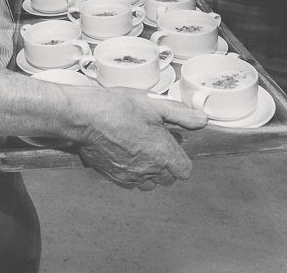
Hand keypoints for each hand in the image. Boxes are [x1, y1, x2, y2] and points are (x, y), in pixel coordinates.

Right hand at [72, 87, 208, 190]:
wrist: (83, 117)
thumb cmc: (117, 107)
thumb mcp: (153, 103)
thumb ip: (181, 114)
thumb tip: (202, 120)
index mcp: (163, 152)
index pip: (184, 170)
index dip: (181, 157)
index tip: (173, 144)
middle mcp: (149, 169)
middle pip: (169, 179)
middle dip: (167, 165)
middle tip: (156, 144)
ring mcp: (131, 175)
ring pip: (150, 183)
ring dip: (151, 172)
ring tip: (141, 151)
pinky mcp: (114, 177)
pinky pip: (131, 183)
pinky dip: (133, 173)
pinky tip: (126, 155)